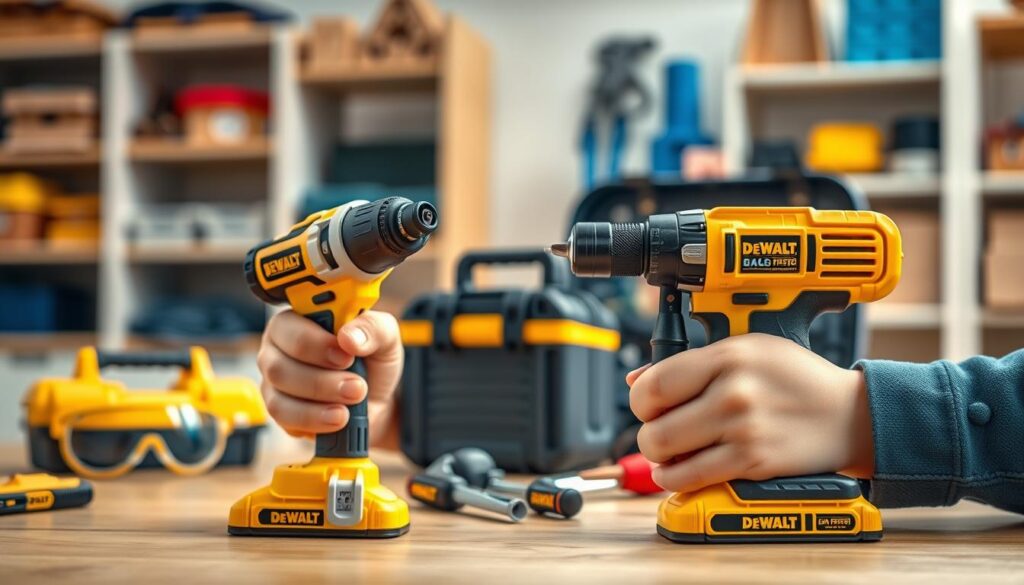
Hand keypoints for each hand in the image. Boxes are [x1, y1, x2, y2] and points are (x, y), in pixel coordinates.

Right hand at [256, 309, 401, 448]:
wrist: (375, 399)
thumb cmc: (372, 360)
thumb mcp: (384, 337)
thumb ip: (373, 328)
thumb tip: (349, 338)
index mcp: (297, 319)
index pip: (288, 325)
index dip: (316, 342)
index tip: (346, 355)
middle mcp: (277, 347)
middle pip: (278, 365)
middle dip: (322, 379)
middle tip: (357, 385)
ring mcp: (273, 380)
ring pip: (280, 395)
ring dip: (322, 400)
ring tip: (354, 399)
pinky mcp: (278, 410)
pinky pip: (284, 417)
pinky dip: (315, 419)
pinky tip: (339, 417)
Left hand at [627, 334, 873, 493]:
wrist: (850, 415)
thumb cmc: (796, 379)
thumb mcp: (747, 349)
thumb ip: (691, 362)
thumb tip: (637, 378)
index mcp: (729, 356)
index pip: (655, 383)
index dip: (640, 400)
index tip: (647, 405)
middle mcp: (734, 392)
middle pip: (655, 425)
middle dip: (648, 433)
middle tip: (660, 431)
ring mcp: (743, 430)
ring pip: (666, 454)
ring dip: (660, 458)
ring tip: (669, 452)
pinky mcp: (753, 462)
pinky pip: (692, 478)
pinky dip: (676, 479)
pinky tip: (680, 470)